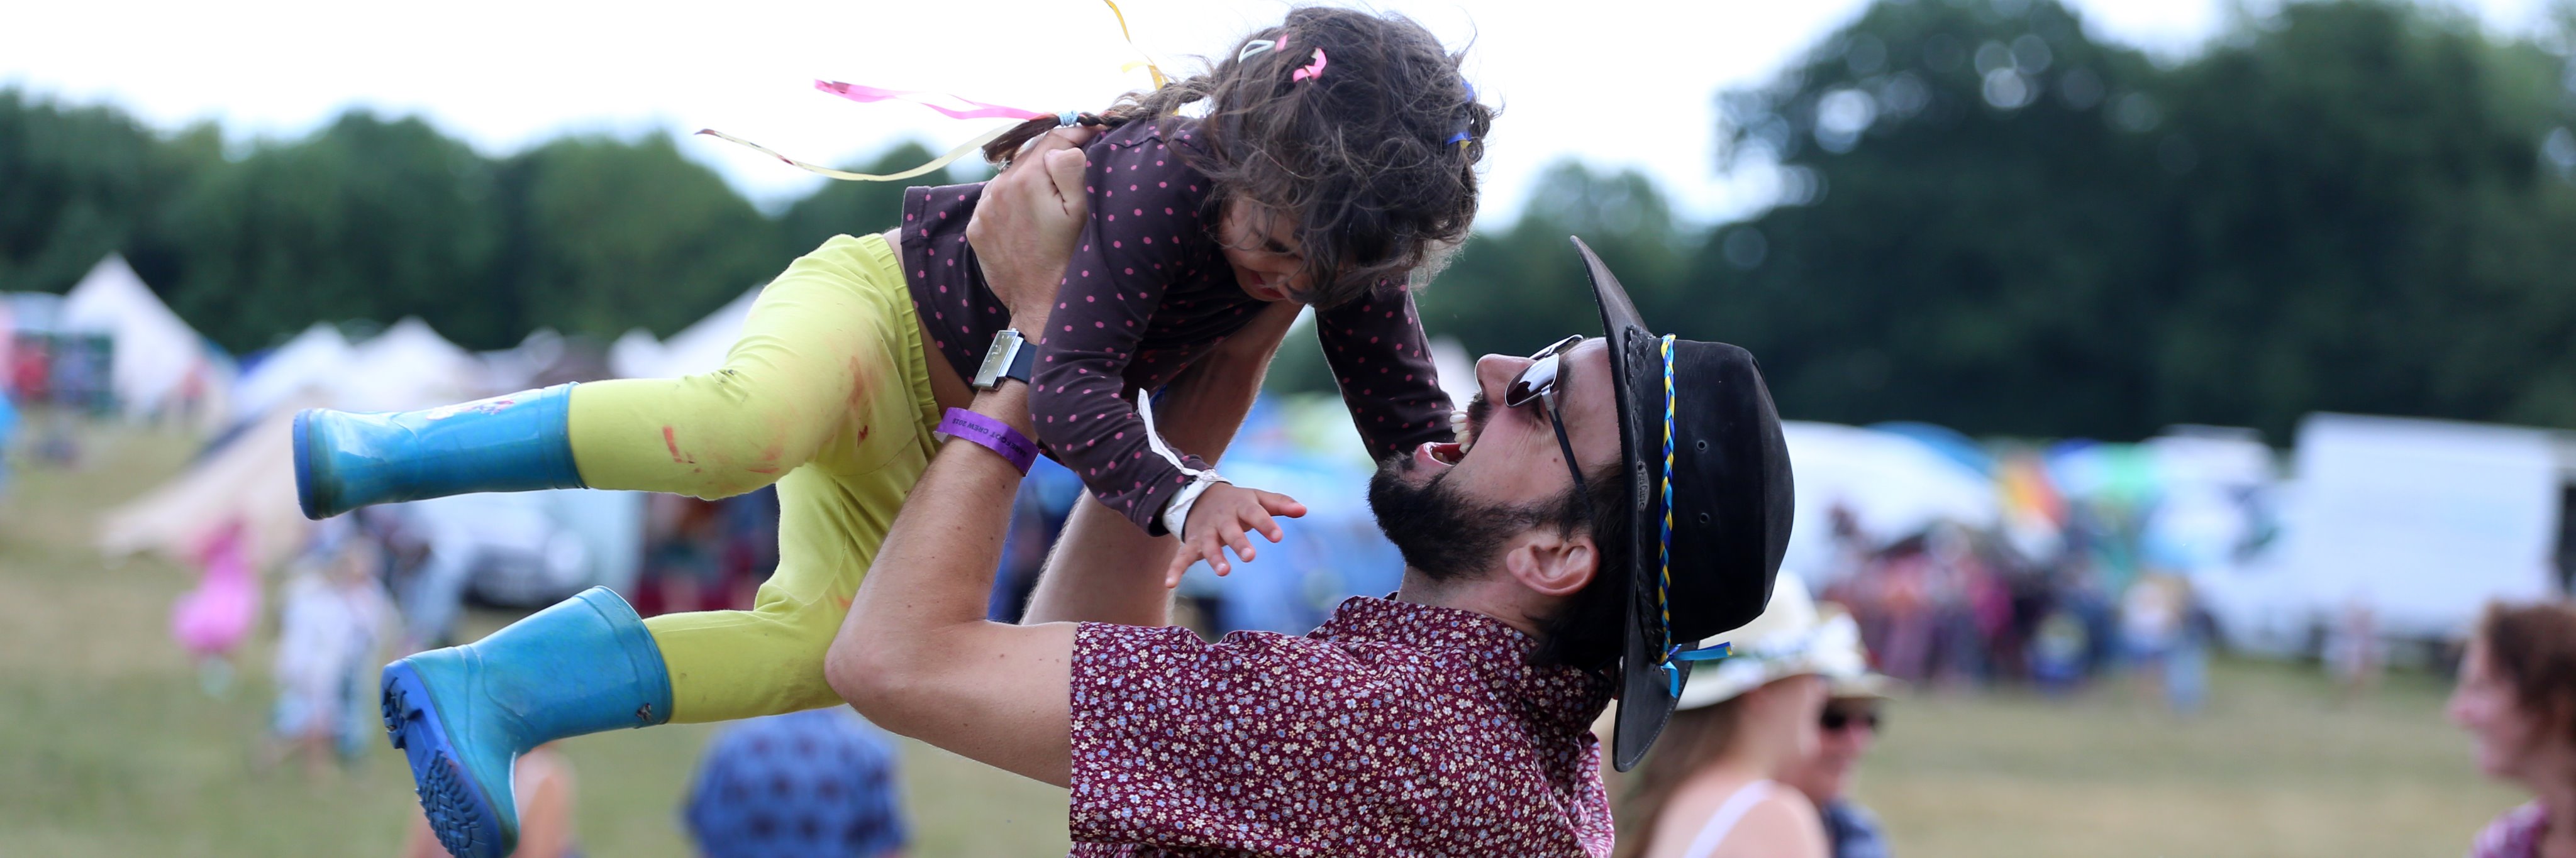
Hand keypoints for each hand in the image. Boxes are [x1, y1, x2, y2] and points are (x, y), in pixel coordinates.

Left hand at [967, 125, 1098, 326]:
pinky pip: (996, 198)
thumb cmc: (1069, 259)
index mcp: (1027, 180)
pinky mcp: (977, 226)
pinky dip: (1013, 197)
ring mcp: (984, 208)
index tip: (1095, 131)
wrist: (1040, 304)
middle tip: (1079, 154)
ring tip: (1054, 190)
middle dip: (1055, 152)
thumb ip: (1072, 171)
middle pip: (1030, 154)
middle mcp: (998, 188)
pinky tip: (1030, 213)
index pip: (1053, 138)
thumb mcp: (1080, 213)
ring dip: (1032, 175)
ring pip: (1012, 174)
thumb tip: (1062, 148)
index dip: (1077, 131)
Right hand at [1163, 483, 1307, 586]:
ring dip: (1214, 558)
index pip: (1256, 514)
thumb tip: (1304, 510)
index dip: (1266, 525)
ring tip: (1223, 572)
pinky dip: (1175, 569)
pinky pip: (1181, 556)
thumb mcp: (1258, 498)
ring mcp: (1206, 532)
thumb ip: (1280, 504)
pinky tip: (1169, 583)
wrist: (1200, 494)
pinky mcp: (1192, 543)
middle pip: (1231, 531)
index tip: (1278, 536)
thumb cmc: (1239, 502)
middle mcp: (1222, 519)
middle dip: (1239, 543)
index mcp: (1242, 506)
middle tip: (1250, 556)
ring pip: (1208, 545)